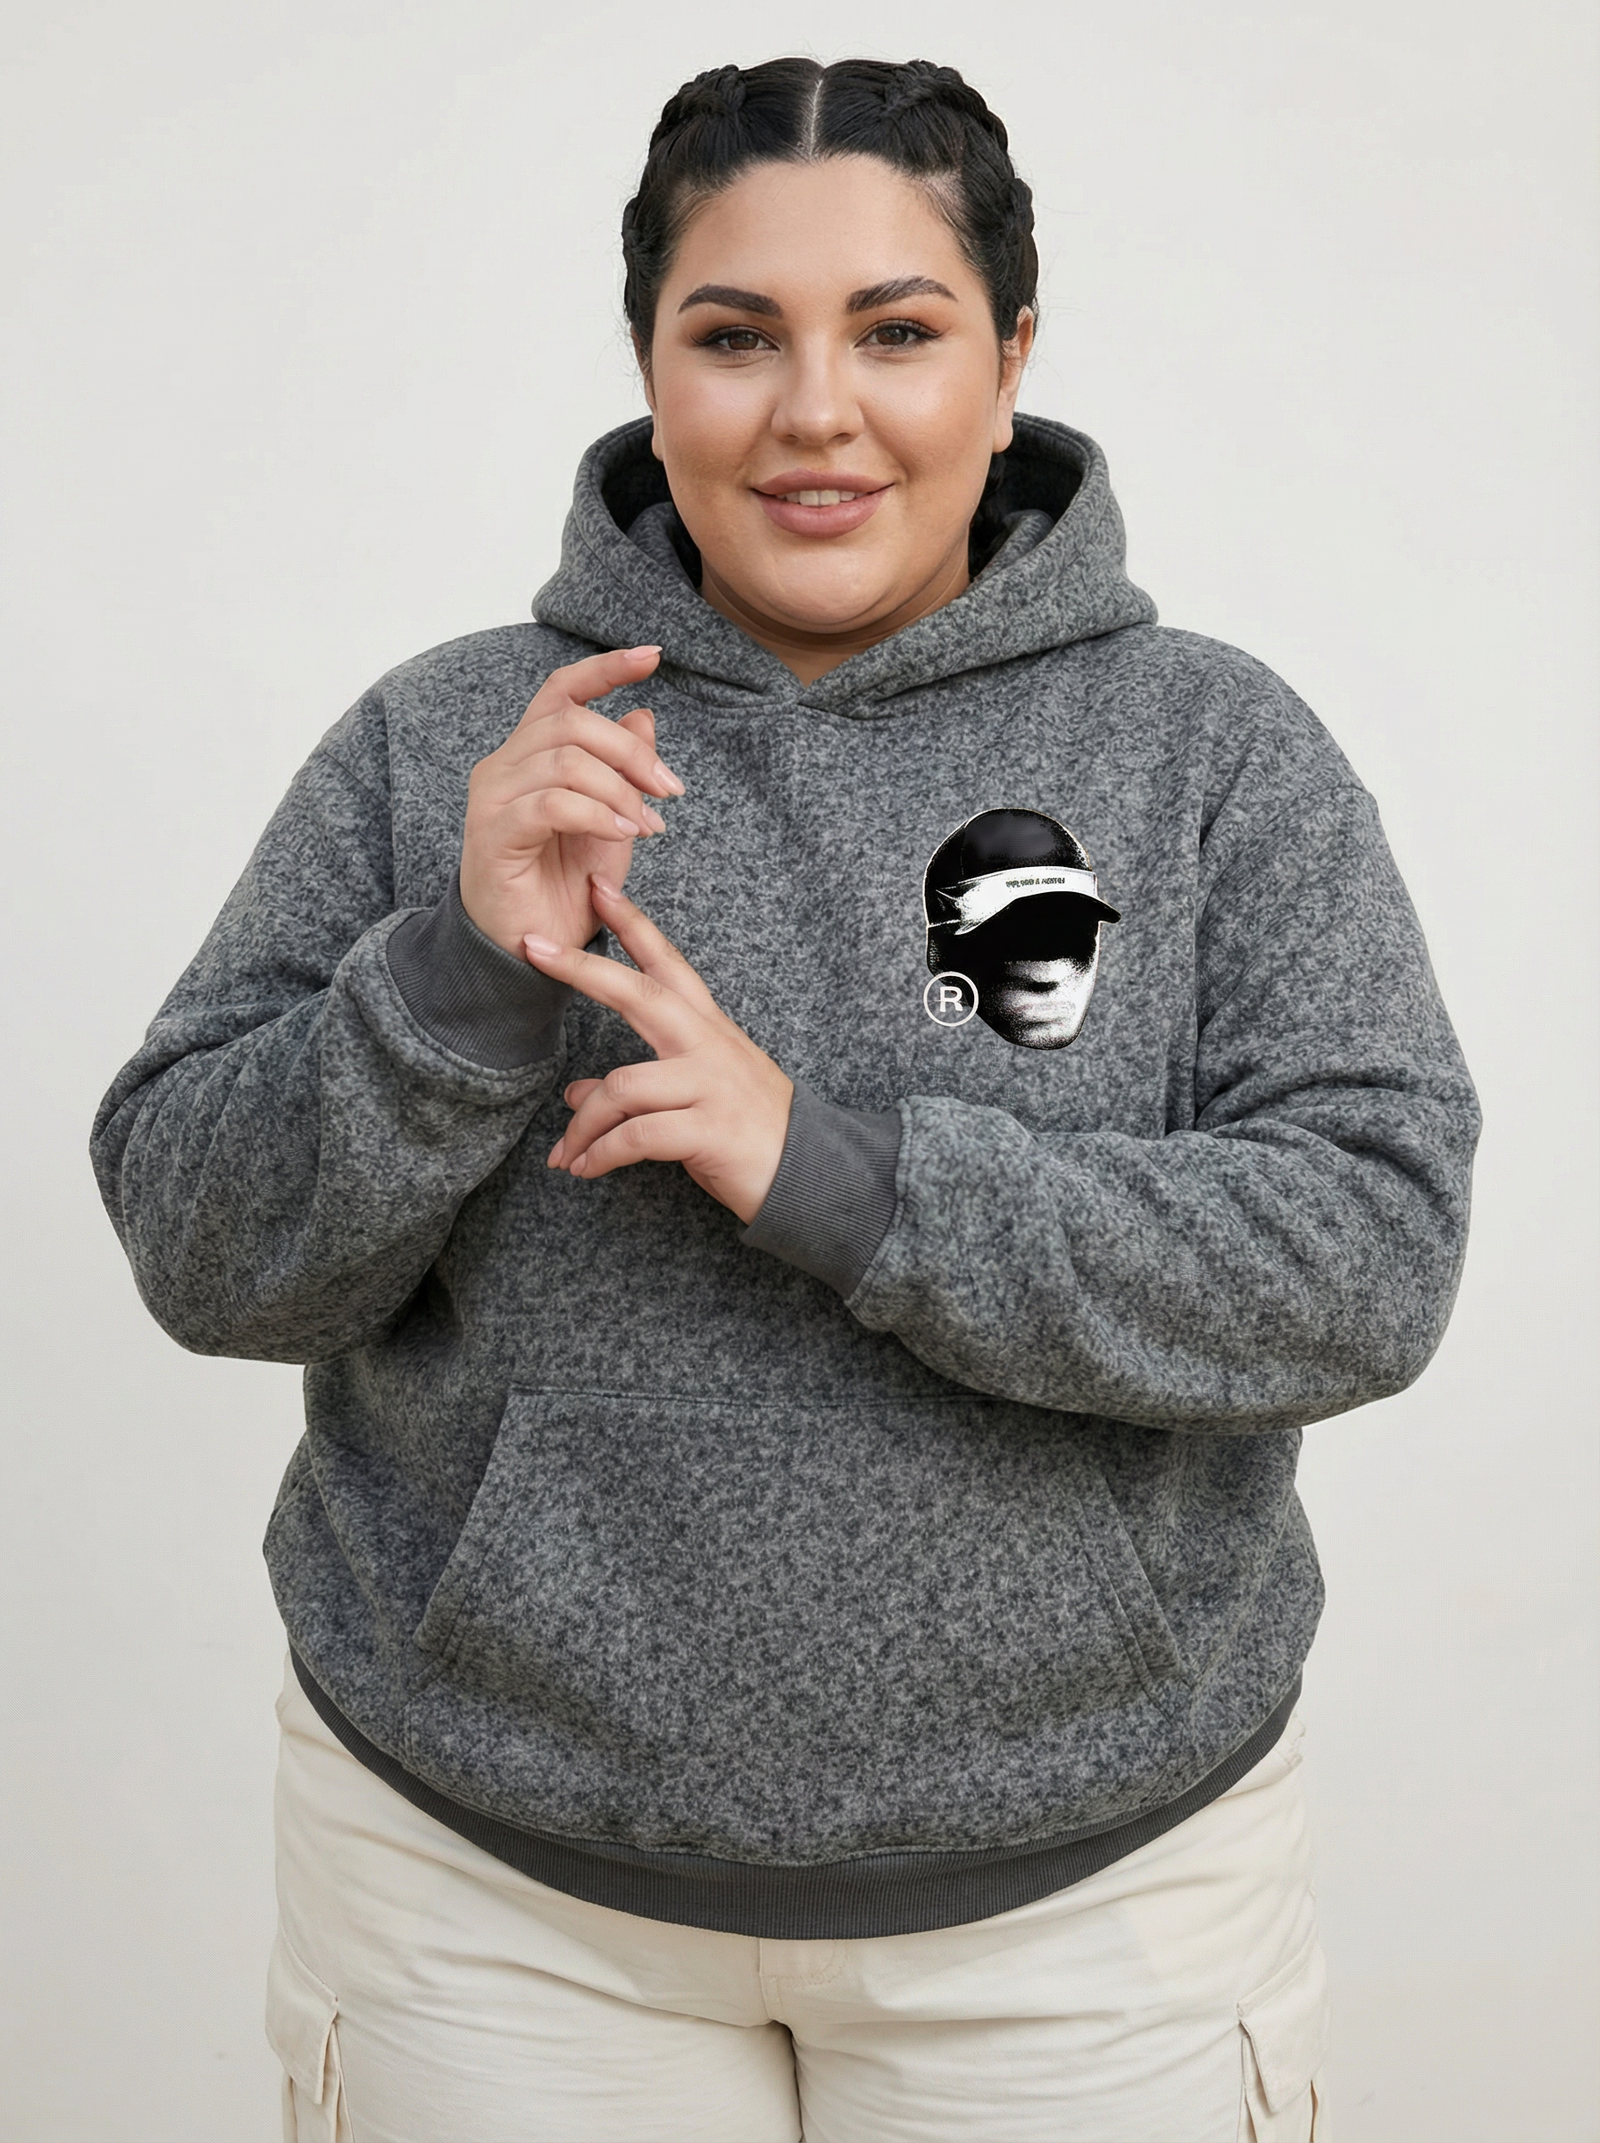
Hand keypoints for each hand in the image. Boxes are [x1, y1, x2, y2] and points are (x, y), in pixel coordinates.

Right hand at [458, 646, 684, 955]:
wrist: (528, 953)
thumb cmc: (563, 891)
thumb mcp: (610, 822)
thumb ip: (623, 772)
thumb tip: (643, 714)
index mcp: (529, 755)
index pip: (561, 691)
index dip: (605, 668)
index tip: (652, 656)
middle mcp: (504, 766)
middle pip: (572, 723)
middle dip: (631, 753)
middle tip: (668, 790)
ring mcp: (492, 797)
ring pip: (565, 760)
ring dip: (620, 789)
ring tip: (648, 825)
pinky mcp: (492, 832)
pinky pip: (552, 804)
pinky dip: (597, 813)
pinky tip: (624, 833)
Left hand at [524, 878, 793, 1226]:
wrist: (810, 1174)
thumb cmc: (750, 1132)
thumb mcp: (697, 1096)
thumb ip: (640, 1087)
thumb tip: (577, 1095)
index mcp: (708, 1027)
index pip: (666, 963)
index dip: (632, 923)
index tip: (598, 887)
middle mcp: (709, 1045)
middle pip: (639, 994)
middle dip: (583, 968)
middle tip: (533, 947)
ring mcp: (710, 1085)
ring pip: (620, 1088)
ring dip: (582, 1127)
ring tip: (566, 1155)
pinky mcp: (708, 1130)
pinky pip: (635, 1136)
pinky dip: (601, 1155)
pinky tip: (586, 1169)